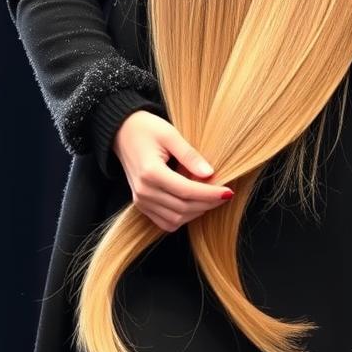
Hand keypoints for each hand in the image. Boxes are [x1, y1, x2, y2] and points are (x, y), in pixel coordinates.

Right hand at [112, 111, 233, 232]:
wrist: (122, 132)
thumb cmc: (147, 129)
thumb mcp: (171, 134)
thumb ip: (190, 155)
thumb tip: (210, 173)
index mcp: (151, 173)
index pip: (187, 191)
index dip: (210, 194)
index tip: (229, 191)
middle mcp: (144, 192)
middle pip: (183, 208)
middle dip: (208, 204)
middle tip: (225, 194)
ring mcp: (140, 200)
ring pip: (175, 219)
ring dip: (196, 212)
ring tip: (212, 197)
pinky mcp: (141, 204)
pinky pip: (164, 222)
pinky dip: (182, 218)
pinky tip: (195, 204)